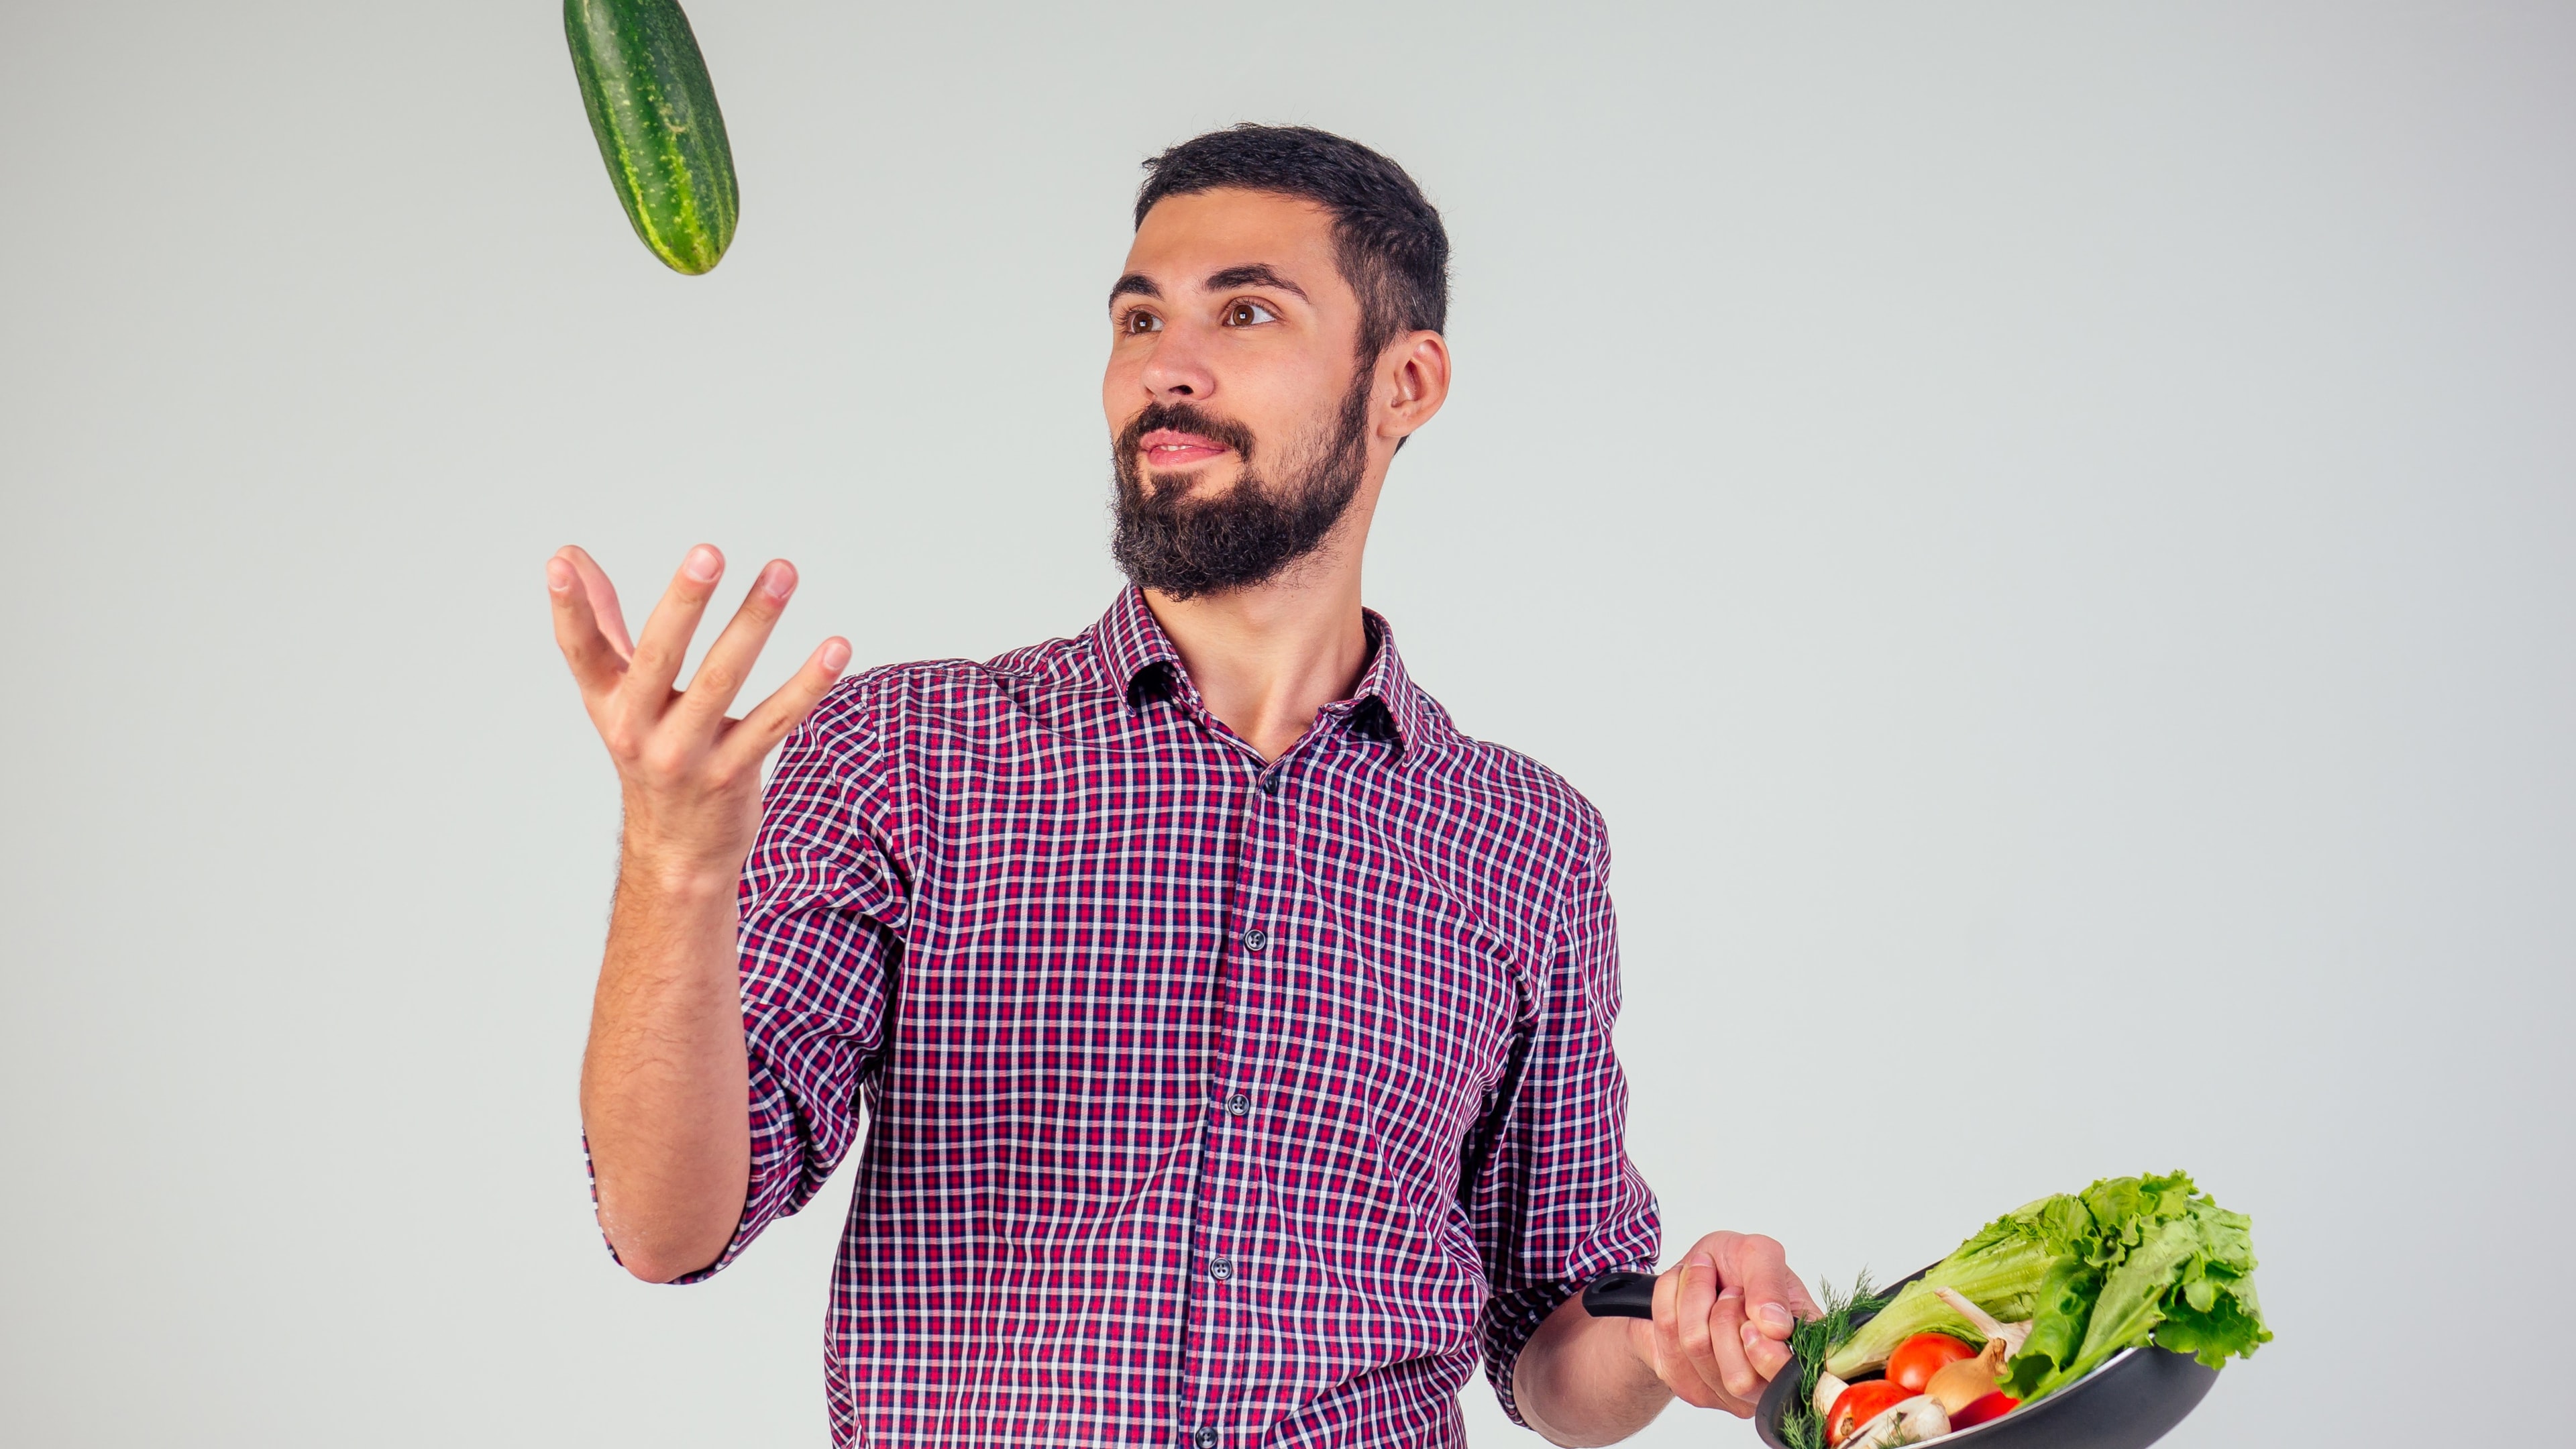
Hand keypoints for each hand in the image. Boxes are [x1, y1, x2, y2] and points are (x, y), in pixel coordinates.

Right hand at [546, 544, 850, 880]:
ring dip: (754, 622)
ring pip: (722, 680)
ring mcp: (685, 755)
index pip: (581, 651)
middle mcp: (639, 729)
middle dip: (684, 602)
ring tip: (782, 571)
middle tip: (708, 553)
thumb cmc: (649, 755)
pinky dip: (808, 685)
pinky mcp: (732, 774)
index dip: (569, 608)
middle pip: (659, 657)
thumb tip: (567, 555)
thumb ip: (601, 626)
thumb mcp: (617, 698)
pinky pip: (774, 722)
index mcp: (609, 703)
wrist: (675, 855)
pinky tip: (836, 648)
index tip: (560, 563)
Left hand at [1638, 1231, 1819, 1417]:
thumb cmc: (1735, 1265)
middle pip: (1739, 1379)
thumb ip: (1770, 1283)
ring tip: (1707, 1285)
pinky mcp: (1687, 1384)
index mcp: (1800, 1355)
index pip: (1788, 1384)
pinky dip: (1669, 1299)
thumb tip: (1775, 1327)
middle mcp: (1767, 1384)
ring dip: (1694, 1298)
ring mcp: (1726, 1393)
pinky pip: (1667, 1338)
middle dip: (1725, 1315)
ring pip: (1697, 1348)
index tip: (1753, 1316)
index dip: (1766, 1352)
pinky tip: (1683, 1294)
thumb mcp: (1758, 1253)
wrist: (1693, 1270)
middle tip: (1730, 1291)